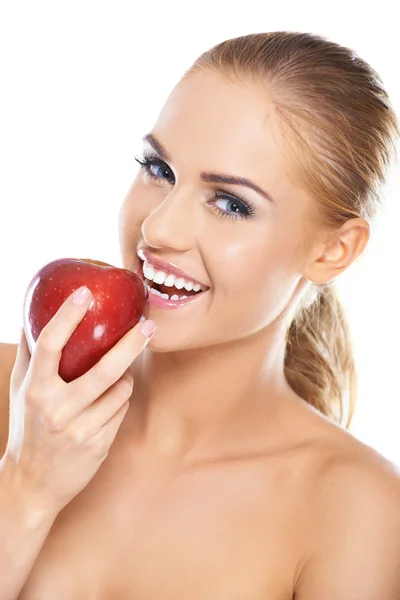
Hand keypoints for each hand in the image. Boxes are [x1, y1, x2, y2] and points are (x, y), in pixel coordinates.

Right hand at [5, 286, 154, 514]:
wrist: (32, 484)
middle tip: (148, 325)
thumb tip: (33, 314)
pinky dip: (120, 399)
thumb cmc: (27, 428)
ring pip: (121, 389)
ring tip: (116, 376)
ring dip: (125, 377)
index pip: (50, 344)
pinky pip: (122, 409)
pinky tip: (108, 403)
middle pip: (105, 369)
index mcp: (35, 390)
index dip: (68, 316)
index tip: (85, 293)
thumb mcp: (21, 391)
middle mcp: (57, 409)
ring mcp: (80, 429)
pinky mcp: (99, 444)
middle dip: (131, 343)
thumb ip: (31, 355)